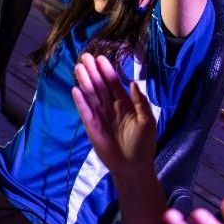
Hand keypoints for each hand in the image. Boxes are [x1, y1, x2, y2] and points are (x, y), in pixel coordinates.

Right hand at [71, 53, 156, 175]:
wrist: (133, 167)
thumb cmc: (143, 145)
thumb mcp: (147, 121)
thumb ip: (140, 102)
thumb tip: (133, 82)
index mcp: (125, 105)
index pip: (114, 84)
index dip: (107, 71)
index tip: (100, 58)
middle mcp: (111, 108)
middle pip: (100, 86)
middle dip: (93, 71)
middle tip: (85, 56)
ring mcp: (100, 116)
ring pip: (91, 95)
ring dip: (85, 81)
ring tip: (78, 67)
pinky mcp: (91, 127)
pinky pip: (84, 111)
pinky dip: (80, 101)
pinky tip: (75, 89)